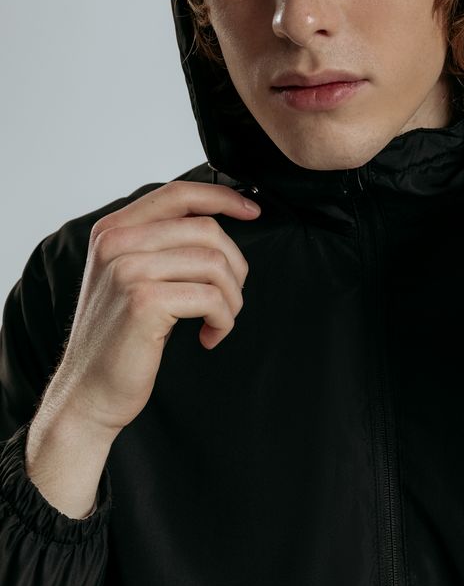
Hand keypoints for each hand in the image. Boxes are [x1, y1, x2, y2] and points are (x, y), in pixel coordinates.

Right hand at [41, 180, 259, 439]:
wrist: (88, 392)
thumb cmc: (119, 336)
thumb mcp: (130, 276)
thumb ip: (161, 243)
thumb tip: (220, 218)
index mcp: (114, 230)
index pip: (179, 193)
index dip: (223, 197)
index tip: (253, 211)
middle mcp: (117, 243)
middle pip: (206, 230)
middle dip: (234, 266)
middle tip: (230, 298)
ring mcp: (128, 270)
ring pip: (214, 263)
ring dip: (231, 298)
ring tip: (219, 320)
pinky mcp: (144, 301)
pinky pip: (212, 298)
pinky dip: (223, 320)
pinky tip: (209, 336)